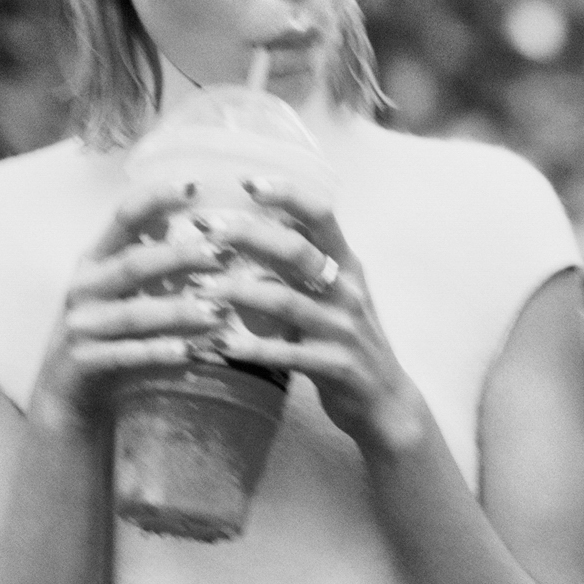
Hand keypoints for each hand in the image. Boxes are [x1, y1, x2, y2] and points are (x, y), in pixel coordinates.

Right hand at [27, 181, 234, 434]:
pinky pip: (127, 356)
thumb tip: (205, 232)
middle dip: (178, 256)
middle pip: (133, 264)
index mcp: (93, 261)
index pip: (123, 218)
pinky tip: (191, 353)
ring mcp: (80, 327)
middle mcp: (82, 288)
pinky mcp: (84, 363)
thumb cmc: (107, 339)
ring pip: (134, 314)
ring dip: (178, 311)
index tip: (194, 186)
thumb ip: (151, 265)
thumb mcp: (121, 295)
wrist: (66, 399)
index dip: (155, 198)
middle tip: (221, 253)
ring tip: (218, 312)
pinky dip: (159, 353)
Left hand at [191, 177, 428, 457]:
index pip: (321, 214)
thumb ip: (299, 265)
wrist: (386, 401)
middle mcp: (347, 290)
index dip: (286, 193)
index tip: (246, 181)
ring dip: (236, 293)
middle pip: (296, 250)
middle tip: (204, 230)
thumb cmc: (345, 340)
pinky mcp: (335, 366)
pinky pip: (285, 355)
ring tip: (196, 289)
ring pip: (285, 302)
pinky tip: (216, 345)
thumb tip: (248, 228)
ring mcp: (343, 329)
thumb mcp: (332, 294)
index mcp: (346, 265)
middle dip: (247, 236)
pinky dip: (249, 349)